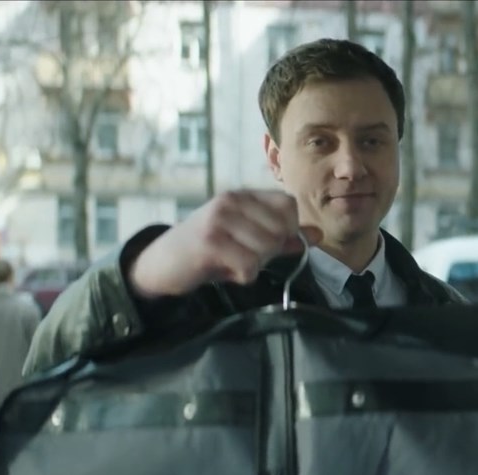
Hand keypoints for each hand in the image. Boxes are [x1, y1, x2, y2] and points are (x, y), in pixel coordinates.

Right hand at [128, 189, 323, 299]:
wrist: (160, 264)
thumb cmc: (208, 251)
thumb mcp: (246, 238)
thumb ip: (282, 236)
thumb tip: (317, 235)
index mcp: (243, 196)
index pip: (289, 204)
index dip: (289, 228)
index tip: (272, 242)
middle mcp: (231, 201)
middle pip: (282, 229)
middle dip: (270, 251)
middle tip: (245, 256)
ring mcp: (219, 220)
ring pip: (267, 248)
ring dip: (255, 264)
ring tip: (232, 261)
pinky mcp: (210, 243)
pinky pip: (249, 266)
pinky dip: (242, 276)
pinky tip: (225, 270)